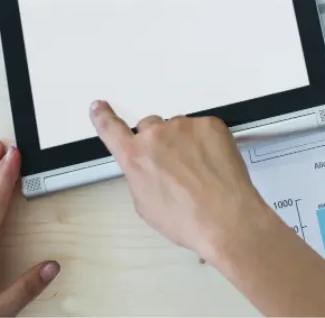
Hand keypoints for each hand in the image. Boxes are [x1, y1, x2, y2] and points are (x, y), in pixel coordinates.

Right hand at [89, 101, 259, 259]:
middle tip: (176, 165)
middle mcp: (156, 135)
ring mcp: (185, 126)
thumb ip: (140, 174)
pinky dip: (206, 142)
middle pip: (151, 128)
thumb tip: (147, 165)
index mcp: (134, 156)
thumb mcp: (145, 204)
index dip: (103, 116)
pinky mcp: (210, 124)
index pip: (111, 128)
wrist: (224, 217)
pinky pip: (203, 128)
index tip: (99, 106)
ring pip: (179, 128)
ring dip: (184, 142)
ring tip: (198, 170)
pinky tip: (212, 163)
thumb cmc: (186, 218)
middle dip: (159, 143)